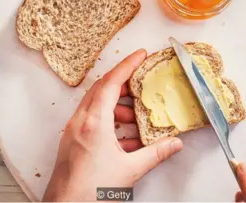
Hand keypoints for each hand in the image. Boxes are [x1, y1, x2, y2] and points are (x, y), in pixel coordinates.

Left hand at [43, 49, 183, 201]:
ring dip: (117, 106)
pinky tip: (125, 138)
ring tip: (136, 118)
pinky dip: (108, 122)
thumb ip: (156, 153)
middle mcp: (80, 122)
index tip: (140, 55)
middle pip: (101, 90)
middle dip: (123, 84)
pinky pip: (91, 121)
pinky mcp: (71, 143)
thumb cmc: (90, 191)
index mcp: (94, 123)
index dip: (128, 65)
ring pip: (96, 106)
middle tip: (141, 84)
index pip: (111, 83)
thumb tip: (174, 144)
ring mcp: (73, 132)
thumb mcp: (130, 170)